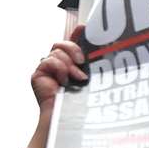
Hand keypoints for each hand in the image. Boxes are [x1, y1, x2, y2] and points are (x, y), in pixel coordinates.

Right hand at [28, 24, 87, 147]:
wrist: (68, 119)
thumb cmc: (82, 104)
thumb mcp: (93, 79)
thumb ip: (95, 65)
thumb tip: (110, 50)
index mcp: (70, 65)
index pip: (72, 43)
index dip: (76, 34)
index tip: (85, 27)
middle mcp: (57, 65)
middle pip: (62, 43)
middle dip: (73, 48)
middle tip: (82, 61)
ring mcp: (47, 69)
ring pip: (57, 51)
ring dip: (69, 64)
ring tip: (77, 78)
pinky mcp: (38, 73)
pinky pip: (49, 60)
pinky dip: (59, 69)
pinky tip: (63, 81)